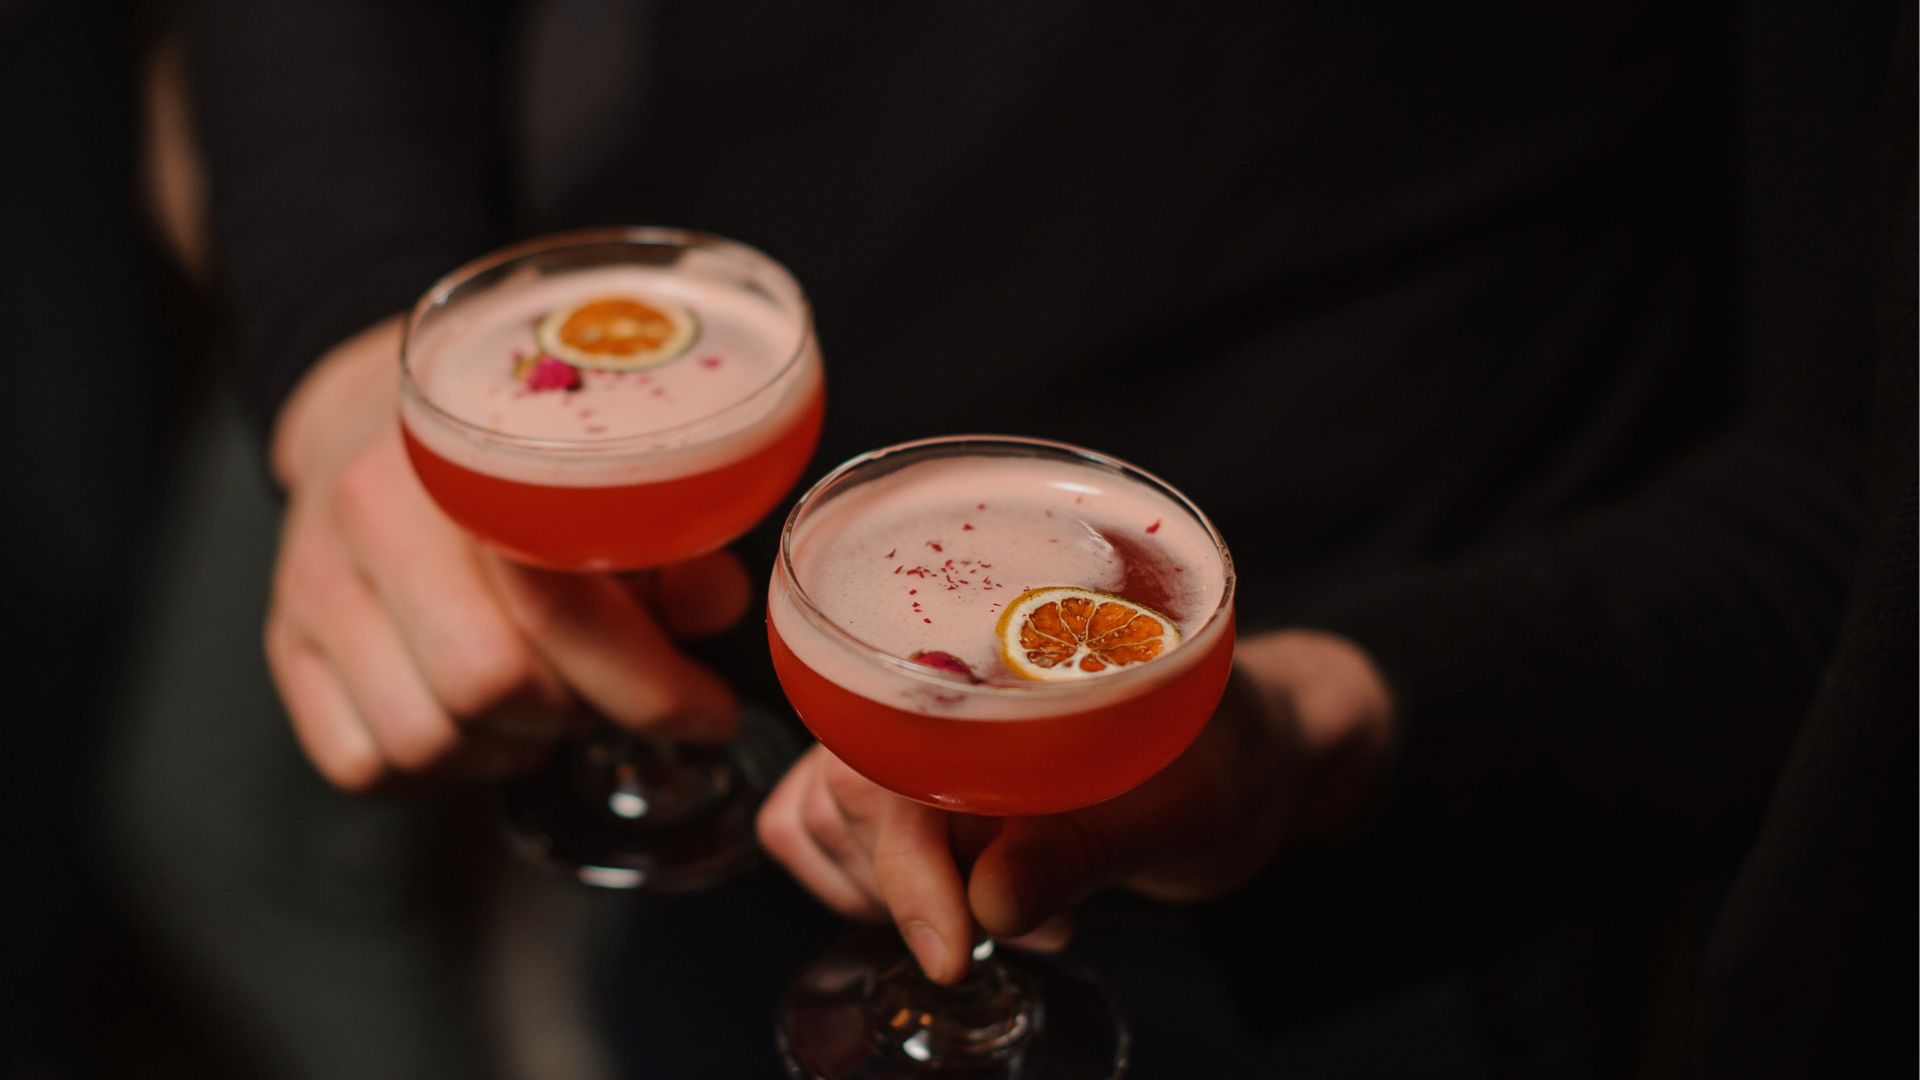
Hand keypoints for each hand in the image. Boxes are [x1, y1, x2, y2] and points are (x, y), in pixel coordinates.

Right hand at [263, 317, 749, 791]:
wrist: (371, 413)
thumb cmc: (516, 458)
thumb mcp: (614, 476)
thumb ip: (677, 543)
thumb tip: (714, 607)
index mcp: (465, 457)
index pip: (557, 611)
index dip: (650, 685)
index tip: (708, 711)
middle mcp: (372, 513)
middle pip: (489, 687)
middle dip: (578, 712)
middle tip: (614, 694)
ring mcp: (314, 583)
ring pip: (425, 739)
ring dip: (508, 745)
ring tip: (546, 699)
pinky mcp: (284, 643)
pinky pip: (361, 763)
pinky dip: (435, 765)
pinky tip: (474, 718)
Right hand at [757, 631, 1394, 981]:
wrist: (1258, 751)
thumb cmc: (1240, 757)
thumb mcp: (1190, 810)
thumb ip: (1092, 848)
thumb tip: (990, 903)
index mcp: (1010, 647)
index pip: (898, 746)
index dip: (908, 857)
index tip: (954, 946)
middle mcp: (948, 673)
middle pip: (846, 783)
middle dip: (914, 885)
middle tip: (1017, 930)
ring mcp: (919, 721)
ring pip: (822, 807)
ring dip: (893, 888)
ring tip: (1007, 915)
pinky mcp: (910, 766)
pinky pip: (821, 821)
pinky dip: (863, 879)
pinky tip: (950, 902)